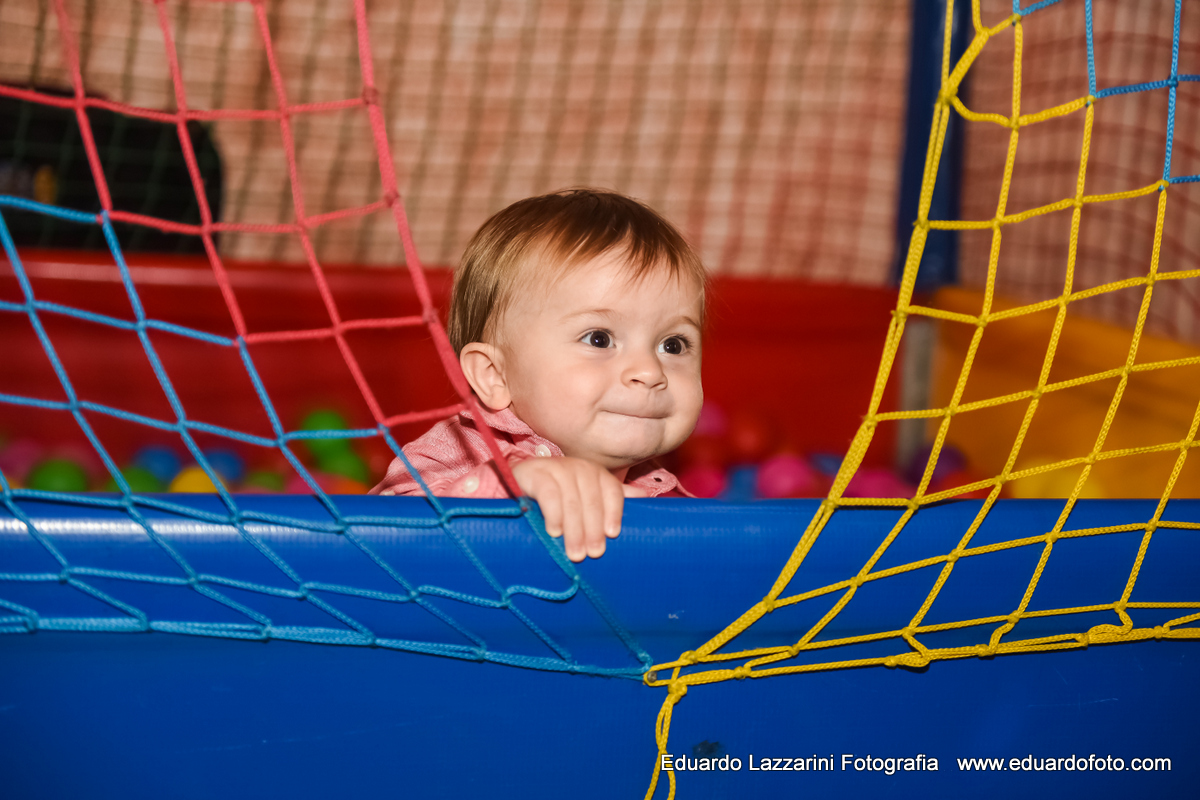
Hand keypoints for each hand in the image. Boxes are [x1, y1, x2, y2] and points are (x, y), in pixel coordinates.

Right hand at [512, 457, 645, 560]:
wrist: (520, 482)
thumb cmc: (559, 494)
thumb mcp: (587, 495)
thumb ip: (612, 497)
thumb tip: (645, 498)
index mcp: (596, 473)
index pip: (612, 491)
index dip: (614, 512)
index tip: (612, 534)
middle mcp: (579, 467)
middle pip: (592, 499)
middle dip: (593, 529)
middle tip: (592, 554)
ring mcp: (556, 468)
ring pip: (572, 500)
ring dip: (574, 529)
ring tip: (574, 553)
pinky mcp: (535, 473)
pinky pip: (549, 493)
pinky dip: (553, 514)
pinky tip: (554, 531)